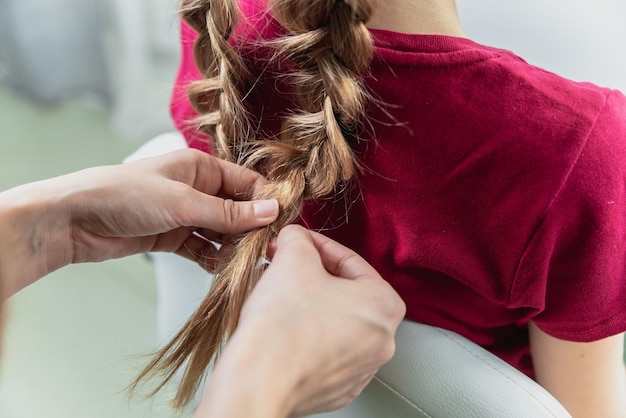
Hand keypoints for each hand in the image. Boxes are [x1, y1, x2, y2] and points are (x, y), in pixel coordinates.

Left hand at [0, 149, 278, 295]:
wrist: (72, 221)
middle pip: (237, 209)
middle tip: (265, 251)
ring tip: (244, 264)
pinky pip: (203, 248)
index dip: (266, 203)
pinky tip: (220, 270)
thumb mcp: (182, 202)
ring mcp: (185, 214)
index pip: (247, 183)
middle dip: (250, 229)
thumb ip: (228, 212)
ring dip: (232, 247)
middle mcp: (197, 188)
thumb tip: (272, 212)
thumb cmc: (124, 195)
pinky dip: (212, 259)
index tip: (282, 226)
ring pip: (222, 231)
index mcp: (201, 167)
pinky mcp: (173, 237)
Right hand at [196, 225, 405, 417]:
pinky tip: (283, 328)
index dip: (317, 245)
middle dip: (313, 275)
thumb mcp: (293, 258)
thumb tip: (296, 237)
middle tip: (286, 265)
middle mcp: (383, 341)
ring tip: (280, 294)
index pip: (351, 262)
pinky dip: (306, 337)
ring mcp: (361, 369)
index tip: (297, 242)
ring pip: (335, 323)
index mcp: (385, 306)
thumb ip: (299, 238)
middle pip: (345, 293)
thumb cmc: (283, 324)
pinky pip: (324, 351)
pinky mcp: (337, 390)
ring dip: (310, 304)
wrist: (258, 381)